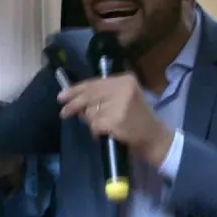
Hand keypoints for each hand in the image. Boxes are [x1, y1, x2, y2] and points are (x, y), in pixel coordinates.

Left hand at [57, 75, 174, 166]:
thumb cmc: (137, 118)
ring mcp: (120, 105)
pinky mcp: (116, 121)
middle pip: (89, 96)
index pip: (94, 83)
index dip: (75, 90)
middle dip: (74, 105)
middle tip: (64, 113)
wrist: (154, 137)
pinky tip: (107, 132)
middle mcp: (123, 89)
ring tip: (104, 125)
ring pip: (91, 112)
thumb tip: (73, 98)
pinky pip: (95, 126)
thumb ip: (102, 95)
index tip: (62, 96)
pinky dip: (97, 131)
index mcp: (125, 80)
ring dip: (91, 121)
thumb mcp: (124, 98)